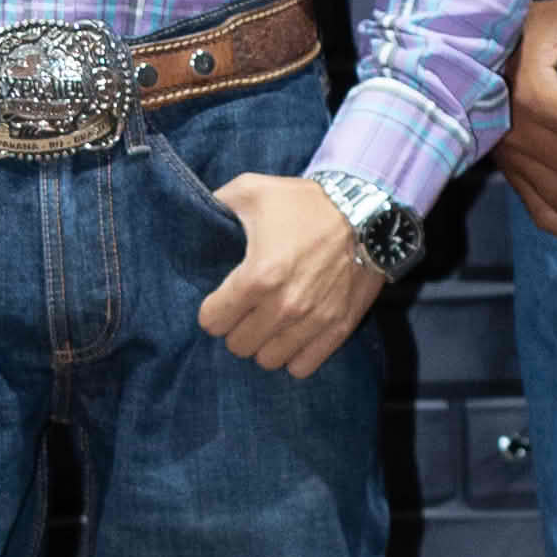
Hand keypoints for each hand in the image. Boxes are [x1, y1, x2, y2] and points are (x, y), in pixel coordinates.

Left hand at [196, 167, 387, 376]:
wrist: (366, 210)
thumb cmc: (304, 201)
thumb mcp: (251, 190)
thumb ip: (214, 205)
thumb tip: (191, 219)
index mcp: (258, 276)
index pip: (213, 322)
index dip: (211, 312)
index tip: (220, 301)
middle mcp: (285, 305)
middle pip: (239, 346)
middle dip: (236, 329)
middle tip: (244, 311)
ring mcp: (314, 320)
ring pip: (269, 360)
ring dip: (264, 344)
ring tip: (268, 323)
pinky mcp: (339, 327)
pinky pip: (303, 366)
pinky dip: (294, 355)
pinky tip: (291, 335)